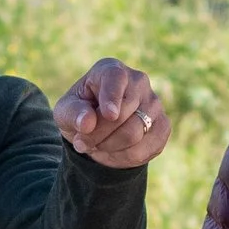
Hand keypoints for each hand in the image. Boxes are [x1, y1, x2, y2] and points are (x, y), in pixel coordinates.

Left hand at [54, 58, 169, 169]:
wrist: (97, 130)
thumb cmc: (79, 113)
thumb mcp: (65, 112)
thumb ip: (73, 113)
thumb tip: (87, 122)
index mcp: (112, 70)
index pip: (116, 79)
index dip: (112, 97)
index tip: (109, 114)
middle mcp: (138, 82)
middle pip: (123, 116)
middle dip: (98, 136)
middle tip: (81, 143)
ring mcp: (154, 103)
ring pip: (135, 134)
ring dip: (109, 147)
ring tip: (96, 146)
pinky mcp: (163, 126)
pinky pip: (146, 149)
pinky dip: (124, 158)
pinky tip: (113, 152)